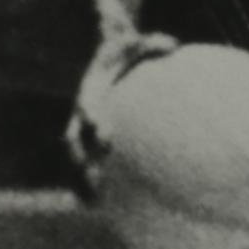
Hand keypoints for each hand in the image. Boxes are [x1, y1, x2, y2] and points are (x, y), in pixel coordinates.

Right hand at [65, 31, 178, 198]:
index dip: (92, 120)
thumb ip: (152, 43)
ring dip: (81, 182)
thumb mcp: (135, 42)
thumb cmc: (123, 51)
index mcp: (90, 92)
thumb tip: (173, 44)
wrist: (97, 56)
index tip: (103, 134)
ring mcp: (82, 131)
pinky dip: (93, 184)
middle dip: (81, 164)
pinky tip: (108, 206)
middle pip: (75, 143)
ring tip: (93, 205)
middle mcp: (81, 115)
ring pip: (76, 161)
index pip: (88, 106)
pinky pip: (90, 165)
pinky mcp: (89, 141)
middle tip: (94, 183)